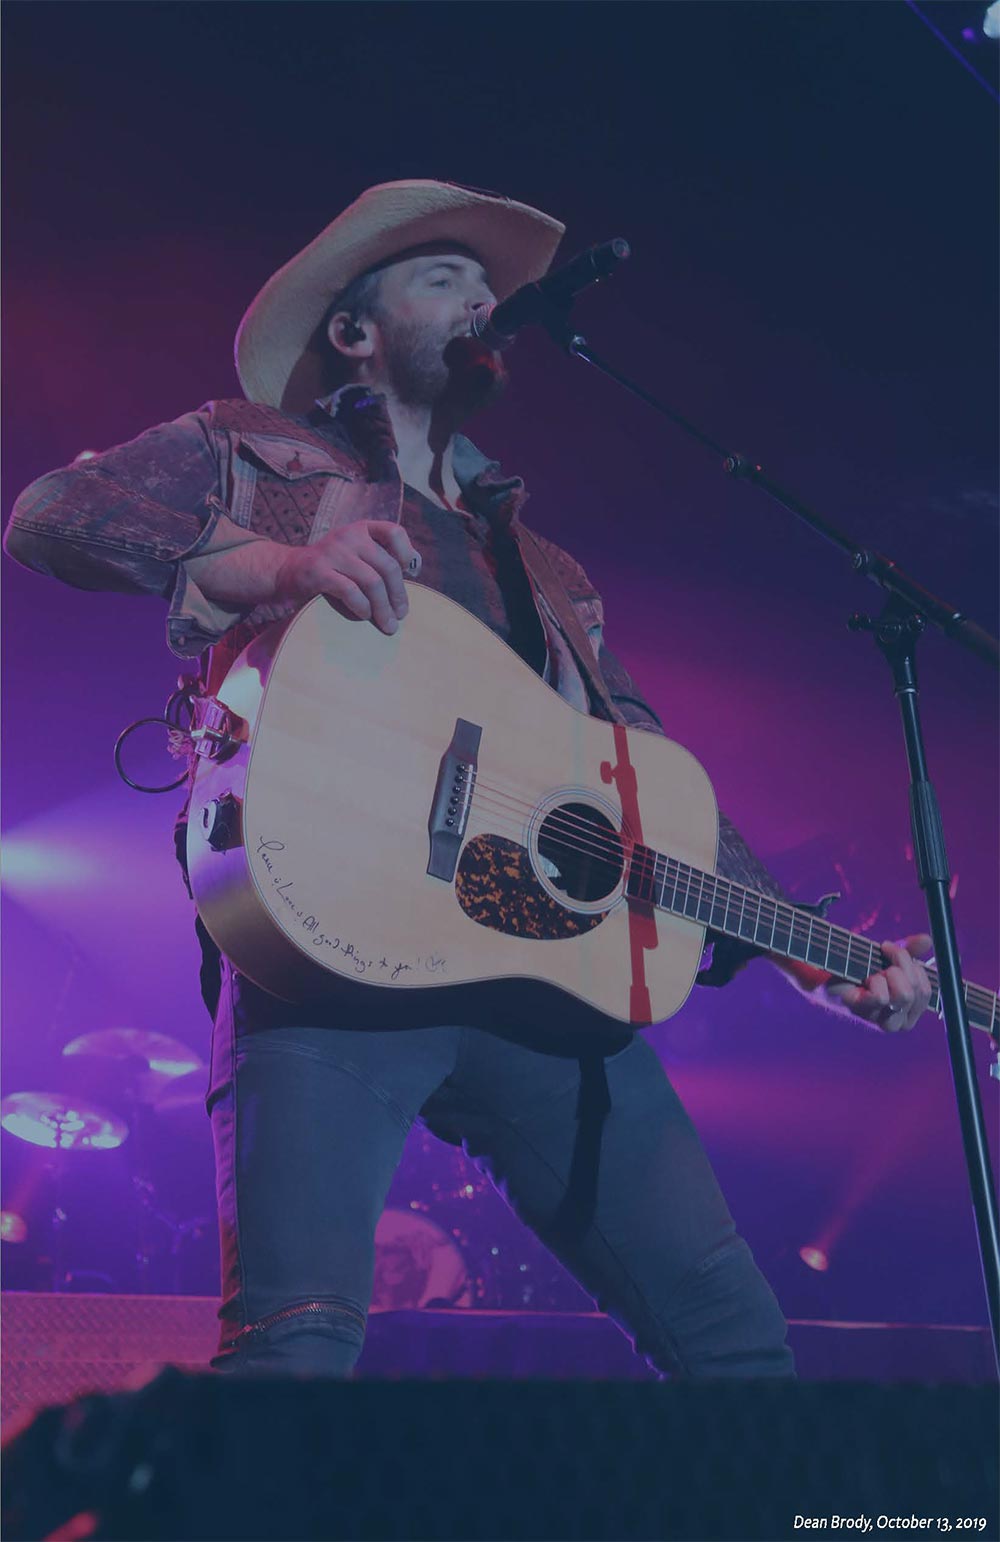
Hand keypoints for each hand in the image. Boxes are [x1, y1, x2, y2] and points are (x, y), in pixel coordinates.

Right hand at [275, 520, 420, 634]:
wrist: (286, 571)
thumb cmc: (329, 569)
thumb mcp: (354, 555)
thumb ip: (378, 558)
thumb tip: (415, 567)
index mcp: (361, 529)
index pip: (393, 532)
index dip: (407, 553)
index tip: (410, 574)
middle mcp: (348, 535)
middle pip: (387, 566)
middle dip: (398, 594)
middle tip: (401, 615)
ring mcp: (333, 552)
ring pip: (372, 582)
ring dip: (383, 608)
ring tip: (388, 625)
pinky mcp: (318, 571)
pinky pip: (350, 591)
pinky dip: (362, 607)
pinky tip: (364, 616)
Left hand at [824, 933, 932, 1031]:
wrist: (831, 970)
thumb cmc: (865, 968)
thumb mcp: (892, 959)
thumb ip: (911, 951)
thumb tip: (927, 940)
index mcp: (910, 1012)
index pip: (926, 991)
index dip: (916, 969)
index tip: (899, 956)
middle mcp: (898, 1022)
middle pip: (915, 992)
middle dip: (902, 968)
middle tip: (885, 960)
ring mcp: (879, 1019)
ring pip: (903, 994)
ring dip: (889, 974)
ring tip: (875, 972)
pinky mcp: (861, 1011)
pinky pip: (881, 997)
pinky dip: (875, 981)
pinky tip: (865, 979)